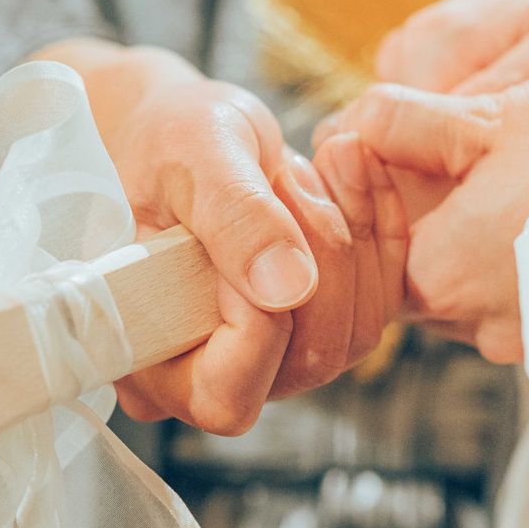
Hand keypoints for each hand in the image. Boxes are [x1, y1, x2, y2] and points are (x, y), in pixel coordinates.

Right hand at [32, 39, 402, 431]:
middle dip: (318, 256)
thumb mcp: (190, 155)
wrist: (187, 137)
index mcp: (148, 360)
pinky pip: (379, 305)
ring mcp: (270, 362)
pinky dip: (378, 234)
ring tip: (311, 169)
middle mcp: (208, 378)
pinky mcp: (317, 329)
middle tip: (289, 173)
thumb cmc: (166, 143)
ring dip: (350, 238)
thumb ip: (234, 217)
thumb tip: (290, 289)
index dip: (260, 311)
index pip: (227, 391)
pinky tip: (351, 175)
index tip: (255, 213)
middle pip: (306, 362)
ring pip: (354, 335)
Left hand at [316, 68, 528, 363]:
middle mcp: (479, 325)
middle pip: (421, 277)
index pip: (375, 253)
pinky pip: (521, 304)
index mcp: (442, 272)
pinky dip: (523, 267)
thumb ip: (404, 126)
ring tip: (521, 187)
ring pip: (470, 293)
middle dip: (432, 224)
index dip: (380, 202)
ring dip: (478, 248)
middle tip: (468, 165)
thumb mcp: (491, 115)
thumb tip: (346, 130)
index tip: (408, 160)